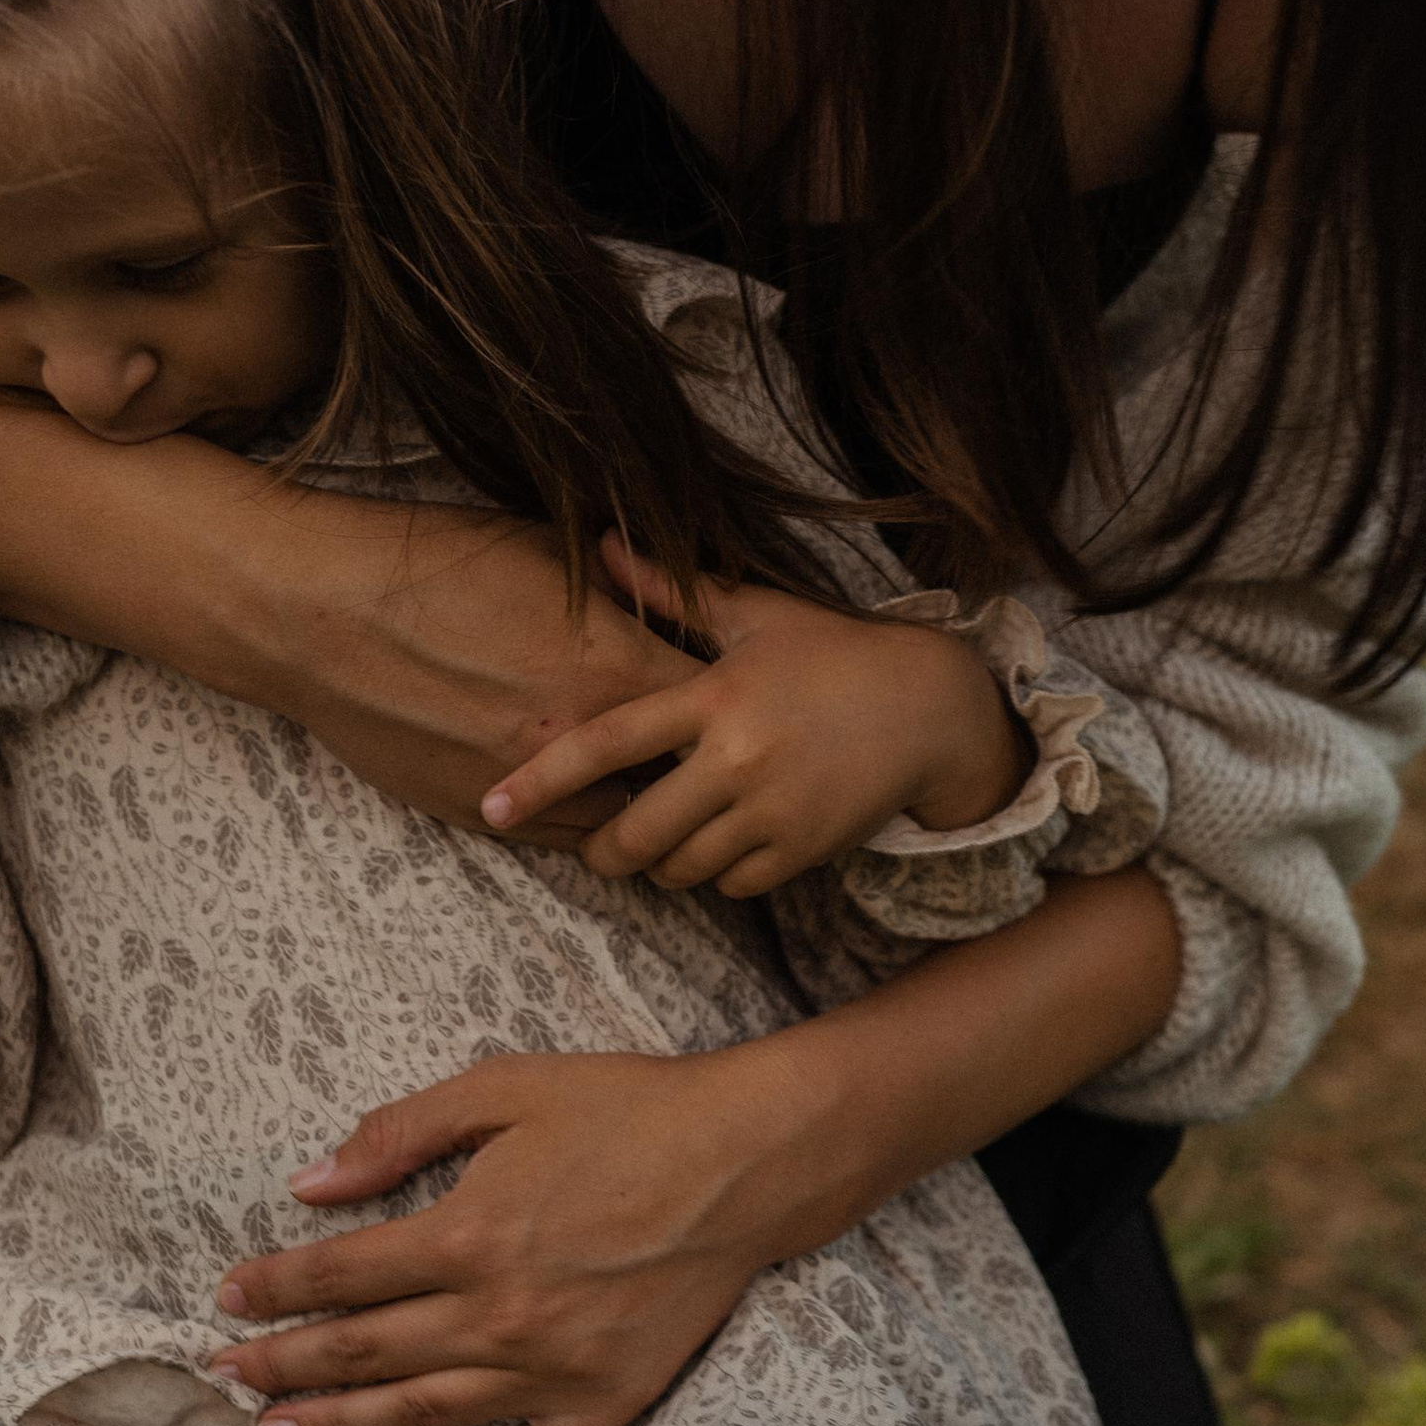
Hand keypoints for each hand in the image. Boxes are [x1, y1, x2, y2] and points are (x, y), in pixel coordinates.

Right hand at [0, 403, 700, 838]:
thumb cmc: (430, 561)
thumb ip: (618, 588)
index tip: (769, 708)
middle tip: (746, 775)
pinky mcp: (478, 812)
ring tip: (685, 809)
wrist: (315, 613)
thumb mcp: (544, 551)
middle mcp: (579, 740)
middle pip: (683, 783)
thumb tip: (672, 594)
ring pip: (623, 830)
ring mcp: (527, 786)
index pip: (717, 708)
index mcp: (610, 666)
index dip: (747, 710)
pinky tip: (606, 815)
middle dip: (713, 778)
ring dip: (652, 818)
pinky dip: (588, 829)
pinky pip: (558, 840)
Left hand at [211, 1048, 793, 1425]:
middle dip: (283, 1364)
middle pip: (363, 1352)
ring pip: (419, 1415)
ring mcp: (548, 1372)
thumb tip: (309, 1184)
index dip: (276, 1287)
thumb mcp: (506, 1087)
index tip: (230, 1297)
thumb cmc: (630, 1111)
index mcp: (467, 1235)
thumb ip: (401, 1133)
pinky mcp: (602, 1406)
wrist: (750, 1160)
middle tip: (225, 1376)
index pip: (341, 1275)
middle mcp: (496, 1316)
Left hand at [477, 536, 1028, 896]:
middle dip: (605, 850)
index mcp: (714, 696)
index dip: (540, 780)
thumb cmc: (833, 654)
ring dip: (663, 863)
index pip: (606, 744)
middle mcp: (737, 759)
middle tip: (599, 844)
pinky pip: (731, 885)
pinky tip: (728, 841)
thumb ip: (671, 591)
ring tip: (670, 835)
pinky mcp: (803, 850)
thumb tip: (599, 541)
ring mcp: (772, 811)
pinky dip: (717, 875)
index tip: (492, 808)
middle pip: (634, 834)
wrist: (932, 708)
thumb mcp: (756, 614)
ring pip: (681, 869)